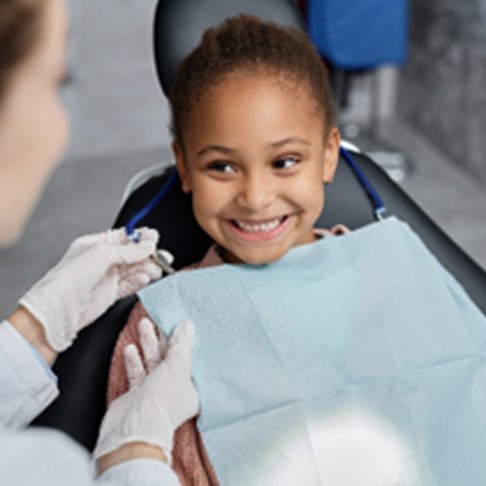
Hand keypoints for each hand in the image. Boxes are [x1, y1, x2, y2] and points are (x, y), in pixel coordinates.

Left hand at [18, 227, 164, 350]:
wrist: (60, 308)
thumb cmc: (70, 278)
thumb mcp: (102, 253)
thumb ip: (129, 250)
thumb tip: (148, 245)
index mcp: (96, 244)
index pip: (124, 237)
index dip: (141, 238)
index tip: (154, 240)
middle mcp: (102, 260)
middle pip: (132, 253)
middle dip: (148, 254)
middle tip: (161, 256)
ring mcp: (107, 277)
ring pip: (134, 269)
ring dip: (147, 268)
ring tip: (156, 269)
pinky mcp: (111, 293)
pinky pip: (130, 285)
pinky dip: (140, 281)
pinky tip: (145, 279)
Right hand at [94, 319, 198, 463]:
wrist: (132, 428)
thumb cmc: (162, 399)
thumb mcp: (177, 366)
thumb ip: (181, 344)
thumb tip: (187, 325)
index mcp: (192, 389)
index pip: (190, 360)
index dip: (185, 342)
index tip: (181, 324)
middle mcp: (174, 391)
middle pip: (170, 359)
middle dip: (164, 338)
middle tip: (159, 319)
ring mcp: (154, 393)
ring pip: (152, 362)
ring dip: (148, 344)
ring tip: (144, 324)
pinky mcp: (136, 395)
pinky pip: (137, 372)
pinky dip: (134, 360)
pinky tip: (130, 348)